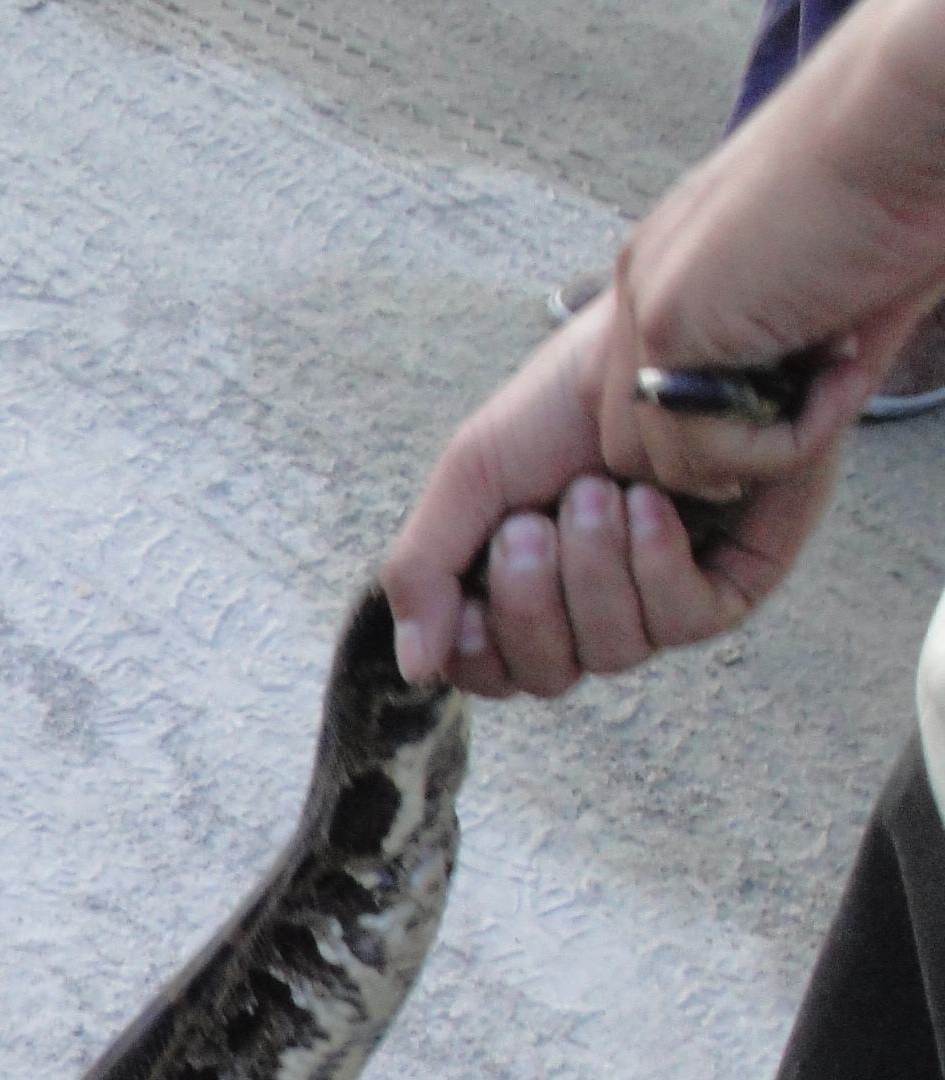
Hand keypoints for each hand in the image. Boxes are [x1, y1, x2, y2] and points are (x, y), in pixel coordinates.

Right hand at [379, 299, 835, 697]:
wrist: (666, 341)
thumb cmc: (568, 400)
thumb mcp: (472, 476)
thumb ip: (424, 570)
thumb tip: (413, 669)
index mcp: (521, 586)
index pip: (488, 672)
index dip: (476, 651)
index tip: (470, 599)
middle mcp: (589, 606)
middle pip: (546, 676)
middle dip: (530, 602)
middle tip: (532, 524)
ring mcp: (660, 602)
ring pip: (612, 654)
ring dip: (593, 570)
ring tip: (599, 491)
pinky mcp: (728, 586)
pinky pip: (680, 624)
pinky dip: (654, 565)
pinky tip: (653, 504)